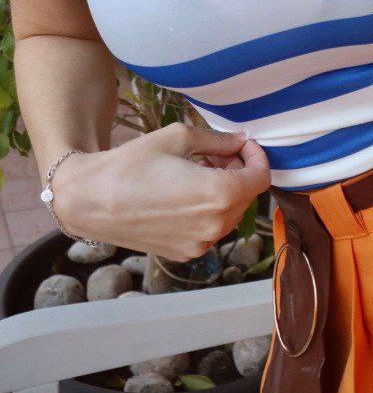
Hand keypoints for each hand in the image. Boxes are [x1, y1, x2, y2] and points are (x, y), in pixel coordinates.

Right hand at [51, 123, 271, 260]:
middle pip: (247, 195)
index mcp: (219, 195)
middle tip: (215, 154)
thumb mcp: (179, 138)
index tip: (242, 145)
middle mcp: (215, 225)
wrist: (90, 200)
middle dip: (238, 171)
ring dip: (225, 191)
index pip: (261, 177)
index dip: (256, 157)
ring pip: (230, 214)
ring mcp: (200, 244)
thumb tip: (241, 142)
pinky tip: (185, 194)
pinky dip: (208, 210)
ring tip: (197, 171)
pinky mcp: (184, 254)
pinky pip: (210, 229)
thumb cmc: (133, 163)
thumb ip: (218, 141)